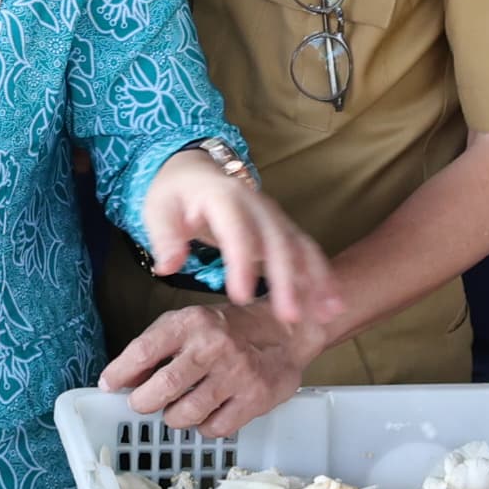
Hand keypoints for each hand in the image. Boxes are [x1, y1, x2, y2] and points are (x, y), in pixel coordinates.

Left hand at [100, 295, 318, 437]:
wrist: (286, 331)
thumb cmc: (228, 330)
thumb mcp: (190, 323)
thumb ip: (158, 346)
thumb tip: (123, 380)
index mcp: (191, 322)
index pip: (144, 350)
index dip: (120, 372)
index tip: (109, 385)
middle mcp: (212, 347)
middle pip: (162, 388)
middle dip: (143, 402)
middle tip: (142, 404)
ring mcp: (235, 374)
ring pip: (185, 414)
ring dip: (174, 417)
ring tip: (179, 408)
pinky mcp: (254, 399)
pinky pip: (214, 428)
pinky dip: (204, 426)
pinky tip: (209, 412)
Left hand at [136, 148, 346, 337]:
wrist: (195, 172)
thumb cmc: (175, 195)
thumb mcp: (158, 210)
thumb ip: (164, 238)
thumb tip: (169, 266)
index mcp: (223, 198)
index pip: (236, 231)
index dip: (241, 263)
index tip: (240, 297)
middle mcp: (257, 204)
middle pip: (277, 241)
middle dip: (287, 280)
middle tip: (289, 317)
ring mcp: (274, 216)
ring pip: (300, 246)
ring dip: (316, 280)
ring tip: (326, 314)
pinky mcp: (282, 230)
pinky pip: (306, 252)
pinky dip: (321, 277)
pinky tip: (331, 305)